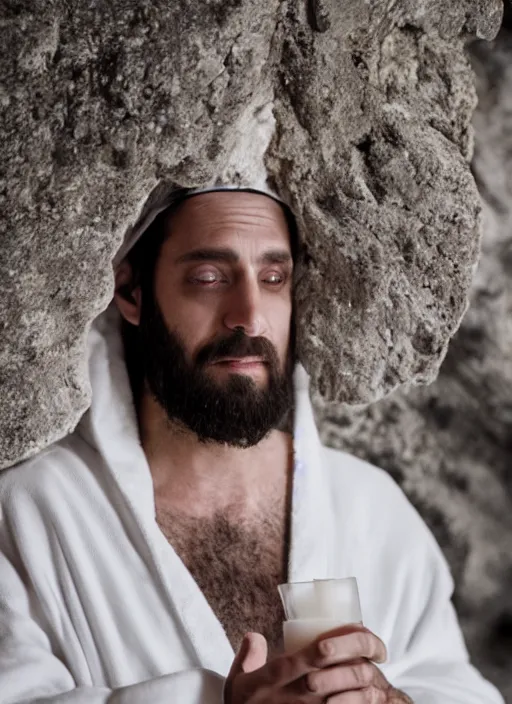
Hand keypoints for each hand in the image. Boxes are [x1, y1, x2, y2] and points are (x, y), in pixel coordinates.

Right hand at [224, 624, 413, 702]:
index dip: (346, 637)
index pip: (320, 649)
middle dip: (363, 658)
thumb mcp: (238, 679)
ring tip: (375, 675)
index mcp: (280, 673)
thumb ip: (248, 655)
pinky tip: (368, 699)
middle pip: (342, 671)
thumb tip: (255, 636)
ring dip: (367, 684)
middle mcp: (300, 693)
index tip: (361, 629)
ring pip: (351, 696)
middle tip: (376, 650)